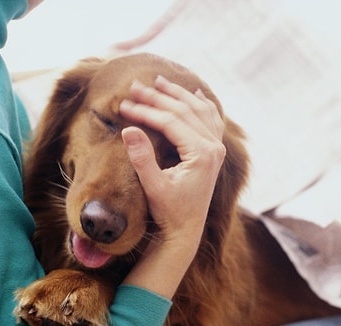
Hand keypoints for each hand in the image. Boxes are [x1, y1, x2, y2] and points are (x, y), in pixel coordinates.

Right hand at [118, 75, 225, 297]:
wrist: (185, 229)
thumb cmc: (169, 211)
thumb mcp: (153, 187)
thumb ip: (142, 158)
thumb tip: (128, 129)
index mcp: (202, 154)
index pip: (171, 122)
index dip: (145, 111)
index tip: (124, 105)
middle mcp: (214, 148)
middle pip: (184, 111)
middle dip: (157, 97)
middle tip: (134, 86)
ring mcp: (217, 148)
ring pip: (200, 110)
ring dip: (179, 94)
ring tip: (159, 81)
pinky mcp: (214, 152)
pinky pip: (212, 120)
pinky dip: (203, 104)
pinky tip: (196, 93)